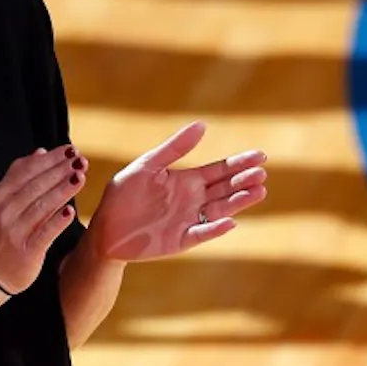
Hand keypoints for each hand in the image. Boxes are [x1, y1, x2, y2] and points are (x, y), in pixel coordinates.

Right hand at [0, 145, 86, 293]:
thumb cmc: (4, 232)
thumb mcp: (5, 201)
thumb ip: (21, 175)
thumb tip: (41, 151)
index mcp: (0, 195)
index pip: (26, 170)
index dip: (50, 159)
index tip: (70, 149)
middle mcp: (5, 211)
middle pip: (36, 185)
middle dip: (60, 170)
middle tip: (81, 160)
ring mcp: (14, 231)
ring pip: (41, 206)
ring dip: (62, 190)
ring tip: (80, 178)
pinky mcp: (26, 251)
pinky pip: (44, 233)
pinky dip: (57, 222)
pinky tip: (70, 212)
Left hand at [89, 121, 266, 261]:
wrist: (105, 228)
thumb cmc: (123, 194)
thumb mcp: (147, 165)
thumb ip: (174, 148)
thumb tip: (202, 125)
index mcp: (187, 181)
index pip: (219, 170)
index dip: (239, 163)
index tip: (260, 156)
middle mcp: (193, 200)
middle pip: (225, 189)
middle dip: (243, 180)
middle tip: (261, 173)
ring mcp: (189, 221)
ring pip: (220, 209)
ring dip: (239, 202)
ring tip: (258, 191)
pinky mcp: (181, 240)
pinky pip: (201, 233)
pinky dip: (215, 228)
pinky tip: (230, 221)